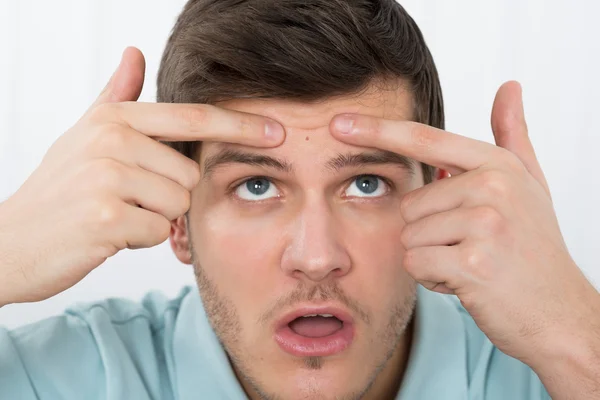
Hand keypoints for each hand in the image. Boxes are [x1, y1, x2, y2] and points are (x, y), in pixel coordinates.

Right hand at [0, 47, 284, 305]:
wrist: (11, 240)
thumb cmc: (59, 189)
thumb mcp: (84, 135)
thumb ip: (116, 97)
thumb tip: (135, 53)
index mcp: (113, 118)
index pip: (192, 118)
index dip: (238, 126)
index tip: (277, 131)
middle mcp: (111, 140)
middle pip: (189, 175)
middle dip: (166, 196)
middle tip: (125, 200)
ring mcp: (108, 177)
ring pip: (178, 205)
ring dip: (152, 218)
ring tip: (115, 214)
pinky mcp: (107, 217)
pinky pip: (157, 233)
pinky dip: (138, 240)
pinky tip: (107, 234)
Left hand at [329, 81, 599, 369]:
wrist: (559, 311)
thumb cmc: (536, 248)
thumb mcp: (529, 184)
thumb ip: (513, 135)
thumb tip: (509, 87)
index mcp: (497, 165)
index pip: (423, 140)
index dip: (377, 130)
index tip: (338, 123)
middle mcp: (492, 187)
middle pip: (409, 204)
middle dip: (429, 232)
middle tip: (470, 246)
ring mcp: (484, 224)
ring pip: (408, 237)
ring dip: (431, 258)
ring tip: (471, 263)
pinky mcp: (473, 262)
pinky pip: (416, 264)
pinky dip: (434, 279)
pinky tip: (467, 282)